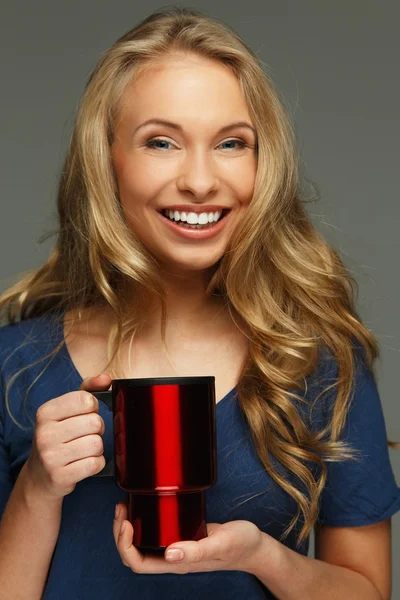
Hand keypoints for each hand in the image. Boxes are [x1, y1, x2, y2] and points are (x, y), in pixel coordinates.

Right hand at [25, 373, 111, 498]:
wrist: (40, 476)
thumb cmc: (59, 436)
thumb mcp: (66, 410)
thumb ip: (88, 390)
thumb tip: (106, 379)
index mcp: (46, 412)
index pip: (86, 400)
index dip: (92, 407)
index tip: (84, 414)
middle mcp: (45, 433)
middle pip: (95, 422)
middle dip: (97, 429)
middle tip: (85, 434)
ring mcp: (51, 456)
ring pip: (97, 444)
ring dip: (97, 448)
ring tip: (83, 449)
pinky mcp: (61, 476)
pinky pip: (95, 464)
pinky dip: (96, 463)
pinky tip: (83, 463)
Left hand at [113, 502, 262, 573]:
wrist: (255, 546)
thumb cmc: (241, 545)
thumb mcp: (221, 544)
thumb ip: (196, 550)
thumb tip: (169, 554)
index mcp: (178, 563)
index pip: (139, 564)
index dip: (125, 545)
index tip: (128, 521)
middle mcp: (173, 557)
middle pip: (134, 554)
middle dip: (120, 534)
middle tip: (122, 508)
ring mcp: (176, 547)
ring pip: (141, 544)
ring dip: (127, 528)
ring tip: (126, 505)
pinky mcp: (182, 535)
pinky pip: (153, 534)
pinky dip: (142, 521)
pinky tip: (144, 505)